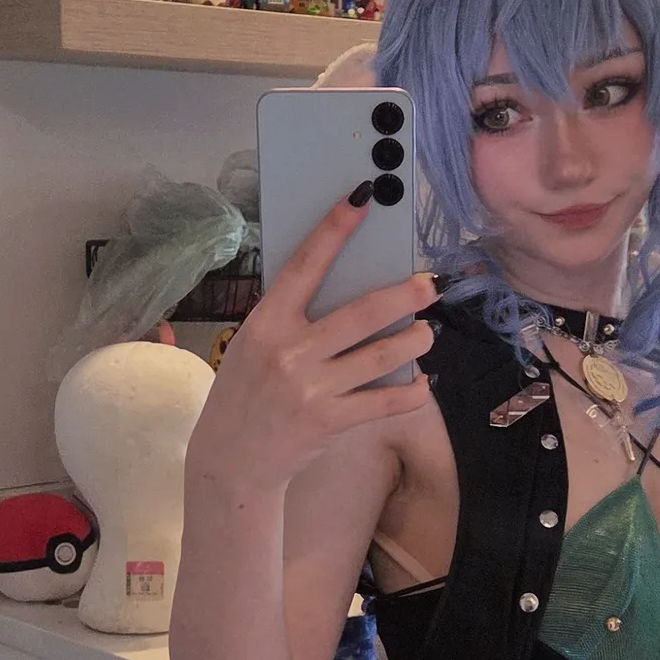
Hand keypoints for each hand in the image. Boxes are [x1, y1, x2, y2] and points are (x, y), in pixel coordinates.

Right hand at [188, 194, 434, 496]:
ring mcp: (312, 388)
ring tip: (426, 334)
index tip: (362, 199)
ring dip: (414, 341)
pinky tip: (422, 383)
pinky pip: (386, 402)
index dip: (334, 229)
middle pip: (361, 312)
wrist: (230, 460)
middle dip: (404, 295)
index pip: (305, 265)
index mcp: (266, 323)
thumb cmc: (244, 394)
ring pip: (382, 355)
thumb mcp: (253, 344)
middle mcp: (290, 352)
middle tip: (429, 284)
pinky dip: (411, 392)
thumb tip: (345, 286)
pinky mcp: (331, 422)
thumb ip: (291, 319)